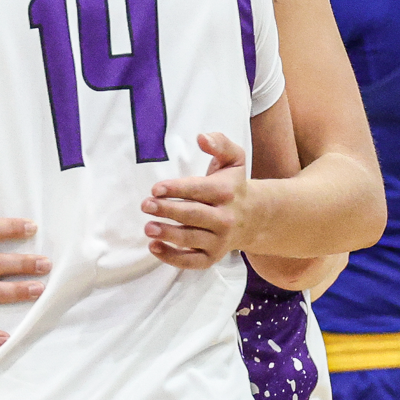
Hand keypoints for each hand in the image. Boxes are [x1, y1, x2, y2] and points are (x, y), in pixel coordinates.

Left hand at [142, 132, 246, 270]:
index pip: (199, 190)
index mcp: (226, 192)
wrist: (253, 218)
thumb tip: (201, 137)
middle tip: (145, 205)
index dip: (177, 189)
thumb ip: (220, 144)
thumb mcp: (234, 159)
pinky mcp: (212, 257)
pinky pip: (191, 262)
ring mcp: (219, 240)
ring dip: (168, 234)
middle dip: (168, 211)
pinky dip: (172, 258)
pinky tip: (154, 247)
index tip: (156, 189)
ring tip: (148, 227)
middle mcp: (225, 218)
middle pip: (193, 215)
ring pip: (191, 239)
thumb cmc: (232, 185)